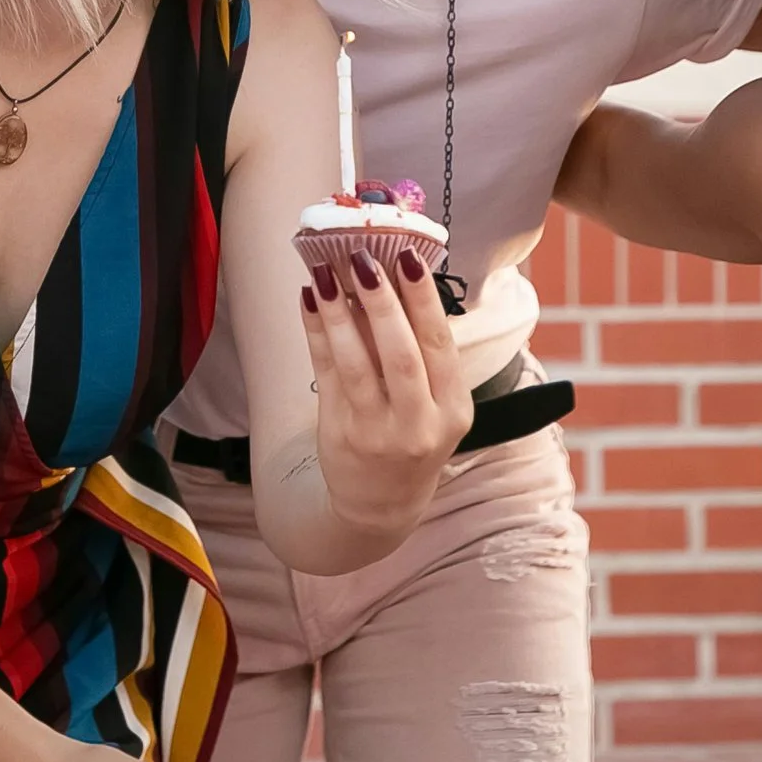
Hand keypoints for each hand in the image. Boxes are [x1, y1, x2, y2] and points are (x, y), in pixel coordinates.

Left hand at [299, 246, 472, 536]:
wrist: (381, 504)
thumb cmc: (412, 435)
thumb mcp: (434, 404)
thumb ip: (421, 351)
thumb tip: (391, 274)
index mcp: (453, 408)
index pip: (440, 345)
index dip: (424, 299)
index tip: (408, 256)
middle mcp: (420, 424)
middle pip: (401, 355)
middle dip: (382, 303)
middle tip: (363, 257)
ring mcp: (378, 432)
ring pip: (357, 365)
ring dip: (339, 314)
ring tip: (324, 272)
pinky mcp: (340, 433)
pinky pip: (325, 374)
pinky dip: (316, 333)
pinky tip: (308, 300)